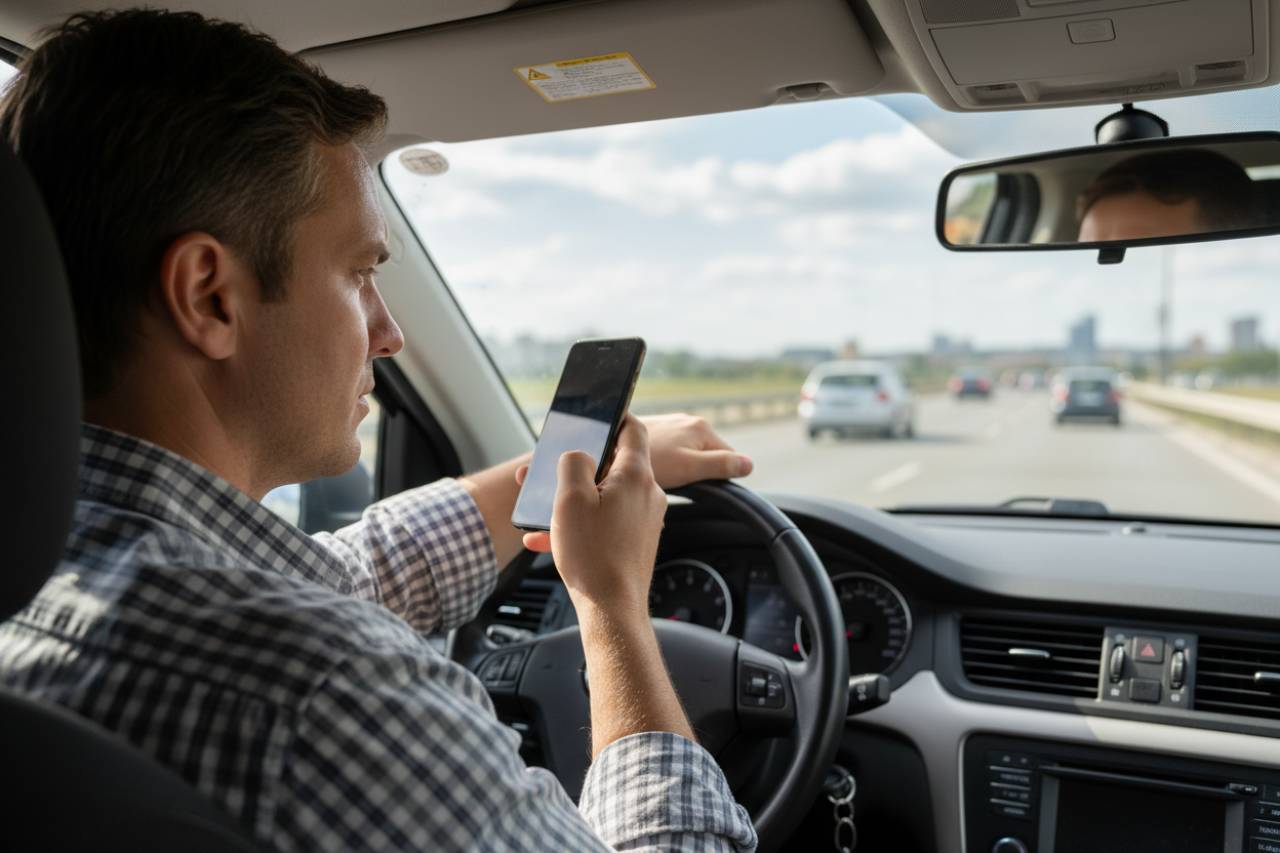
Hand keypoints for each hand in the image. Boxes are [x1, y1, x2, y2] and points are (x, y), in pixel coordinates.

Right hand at [516, 415, 665, 613]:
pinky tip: (552, 539)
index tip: (599, 416)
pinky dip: (583, 525)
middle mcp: (648, 494)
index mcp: (636, 475)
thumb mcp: (570, 498)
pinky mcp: (637, 540)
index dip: (614, 418)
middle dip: (579, 468)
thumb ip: (573, 463)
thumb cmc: (592, 555)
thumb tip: (578, 455)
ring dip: (575, 500)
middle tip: (551, 473)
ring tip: (543, 511)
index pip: (633, 430)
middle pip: (614, 465)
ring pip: (606, 497)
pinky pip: (607, 522)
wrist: (610, 608)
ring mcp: (645, 519)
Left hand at [639, 413, 752, 487]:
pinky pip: (672, 452)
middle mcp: (689, 421)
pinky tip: (653, 470)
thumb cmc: (648, 460)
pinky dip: (667, 464)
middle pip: (708, 455)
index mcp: (702, 428)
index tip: (698, 487)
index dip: (719, 478)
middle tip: (677, 485)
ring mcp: (672, 425)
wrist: (606, 448)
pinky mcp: (657, 431)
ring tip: (663, 477)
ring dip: (681, 469)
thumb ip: (720, 465)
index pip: (729, 458)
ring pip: (689, 455)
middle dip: (698, 473)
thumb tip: (749, 465)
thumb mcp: (688, 469)